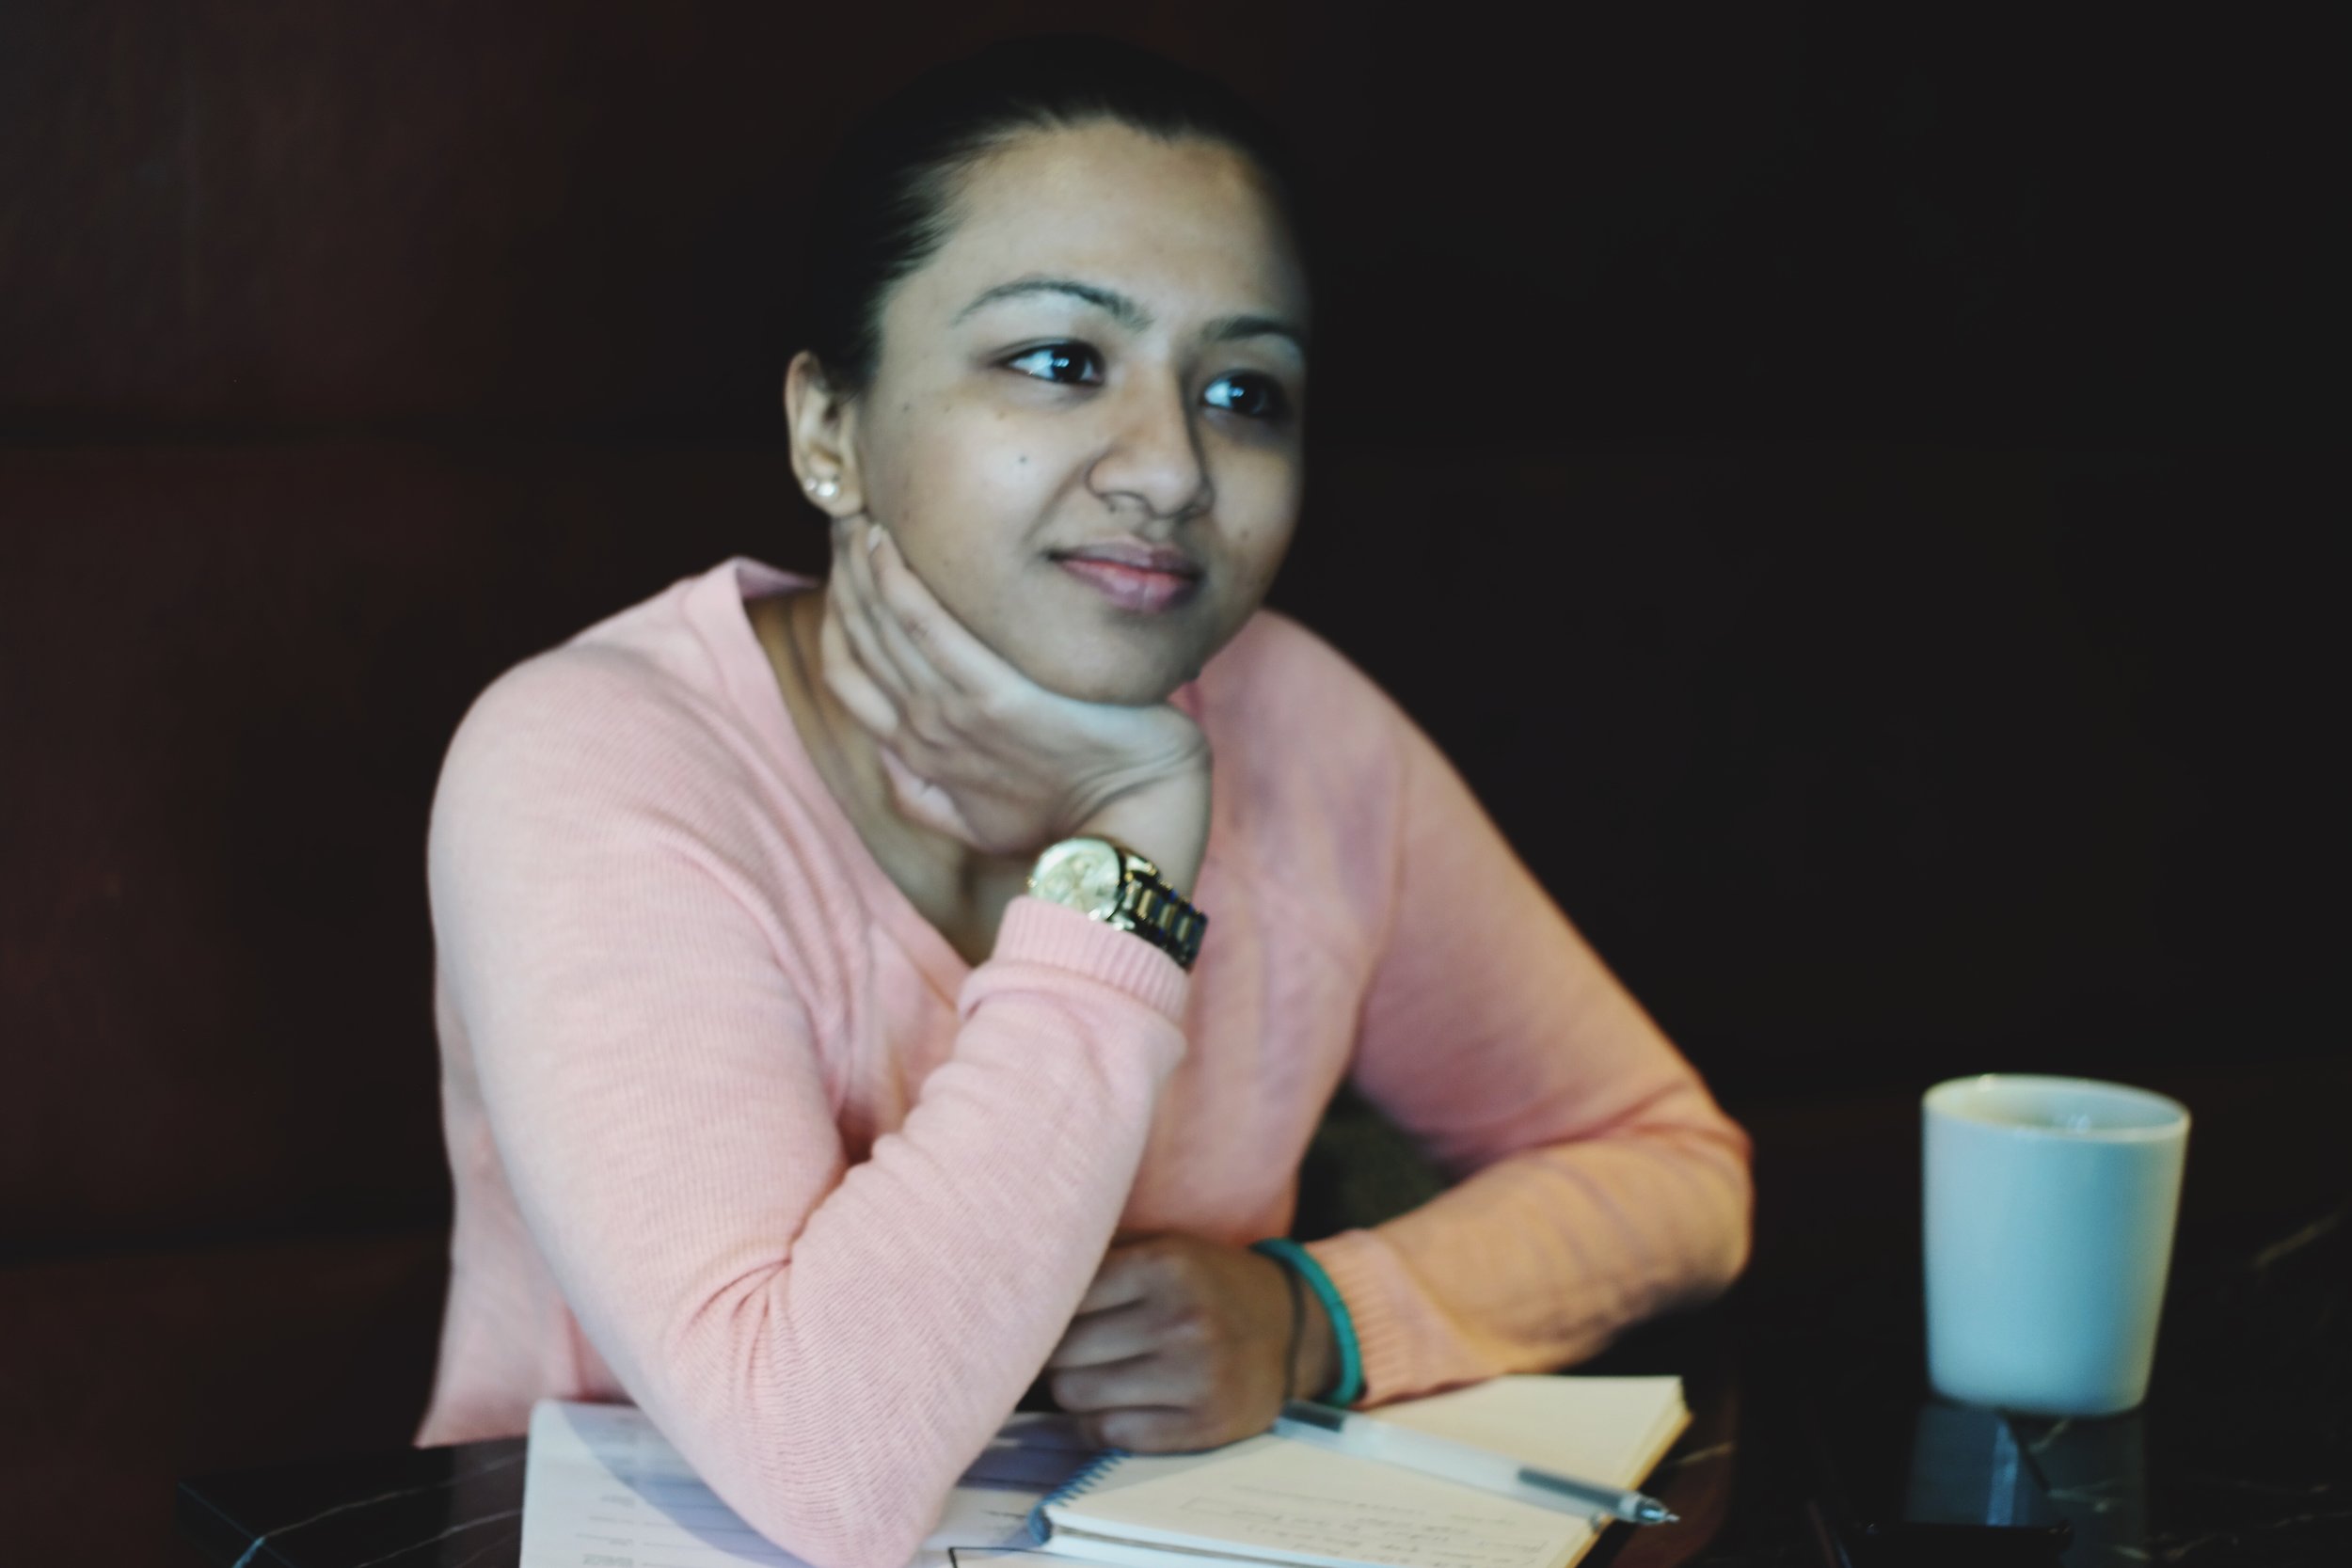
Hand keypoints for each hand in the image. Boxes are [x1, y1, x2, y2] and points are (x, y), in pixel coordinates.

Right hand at [820, 515, 1211, 885]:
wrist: (1130, 831)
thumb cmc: (1070, 817)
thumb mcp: (979, 821)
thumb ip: (925, 791)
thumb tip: (893, 757)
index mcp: (919, 749)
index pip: (847, 669)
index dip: (836, 610)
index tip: (844, 560)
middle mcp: (924, 729)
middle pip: (858, 637)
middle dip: (842, 571)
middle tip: (845, 510)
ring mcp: (957, 714)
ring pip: (881, 627)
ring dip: (860, 565)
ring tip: (860, 511)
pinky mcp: (1000, 700)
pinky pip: (932, 631)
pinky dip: (902, 586)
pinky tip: (887, 542)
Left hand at [1044, 1234, 1333, 1451]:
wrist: (1293, 1329)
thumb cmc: (1209, 1283)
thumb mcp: (1165, 1245)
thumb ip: (1101, 1253)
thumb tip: (1020, 1267)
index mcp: (1166, 1265)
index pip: (1065, 1297)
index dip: (1045, 1310)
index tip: (1042, 1314)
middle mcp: (1180, 1321)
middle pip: (1063, 1352)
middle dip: (1055, 1352)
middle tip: (1064, 1348)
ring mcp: (1193, 1378)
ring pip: (1076, 1397)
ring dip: (1073, 1388)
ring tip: (1090, 1373)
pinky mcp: (1201, 1426)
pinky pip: (1108, 1434)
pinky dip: (1098, 1421)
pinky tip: (1114, 1402)